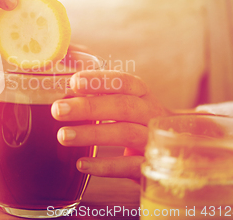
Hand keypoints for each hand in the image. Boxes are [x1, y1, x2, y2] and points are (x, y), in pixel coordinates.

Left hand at [51, 70, 171, 179]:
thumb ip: (97, 89)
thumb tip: (64, 67)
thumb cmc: (135, 120)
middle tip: (57, 109)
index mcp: (142, 95)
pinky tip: (81, 164)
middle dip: (88, 107)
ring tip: (63, 136)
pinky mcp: (150, 166)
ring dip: (92, 134)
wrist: (175, 150)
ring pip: (125, 134)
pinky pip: (129, 166)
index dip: (100, 81)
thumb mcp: (123, 101)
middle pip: (123, 106)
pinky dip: (104, 165)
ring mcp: (153, 140)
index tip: (74, 81)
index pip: (124, 81)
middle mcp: (151, 114)